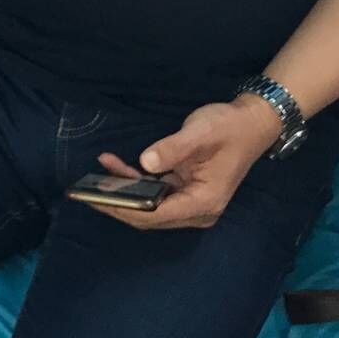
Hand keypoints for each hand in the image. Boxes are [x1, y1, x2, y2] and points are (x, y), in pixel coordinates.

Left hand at [93, 97, 283, 230]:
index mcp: (203, 202)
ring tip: (99, 169)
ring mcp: (191, 201)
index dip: (126, 209)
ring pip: (150, 203)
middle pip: (150, 215)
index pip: (157, 215)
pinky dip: (135, 180)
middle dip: (119, 202)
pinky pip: (155, 191)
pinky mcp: (185, 189)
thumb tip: (145, 163)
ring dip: (124, 189)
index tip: (98, 199)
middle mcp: (197, 209)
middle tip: (87, 190)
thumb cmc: (229, 127)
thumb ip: (172, 149)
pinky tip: (115, 164)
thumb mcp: (200, 134)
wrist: (251, 122)